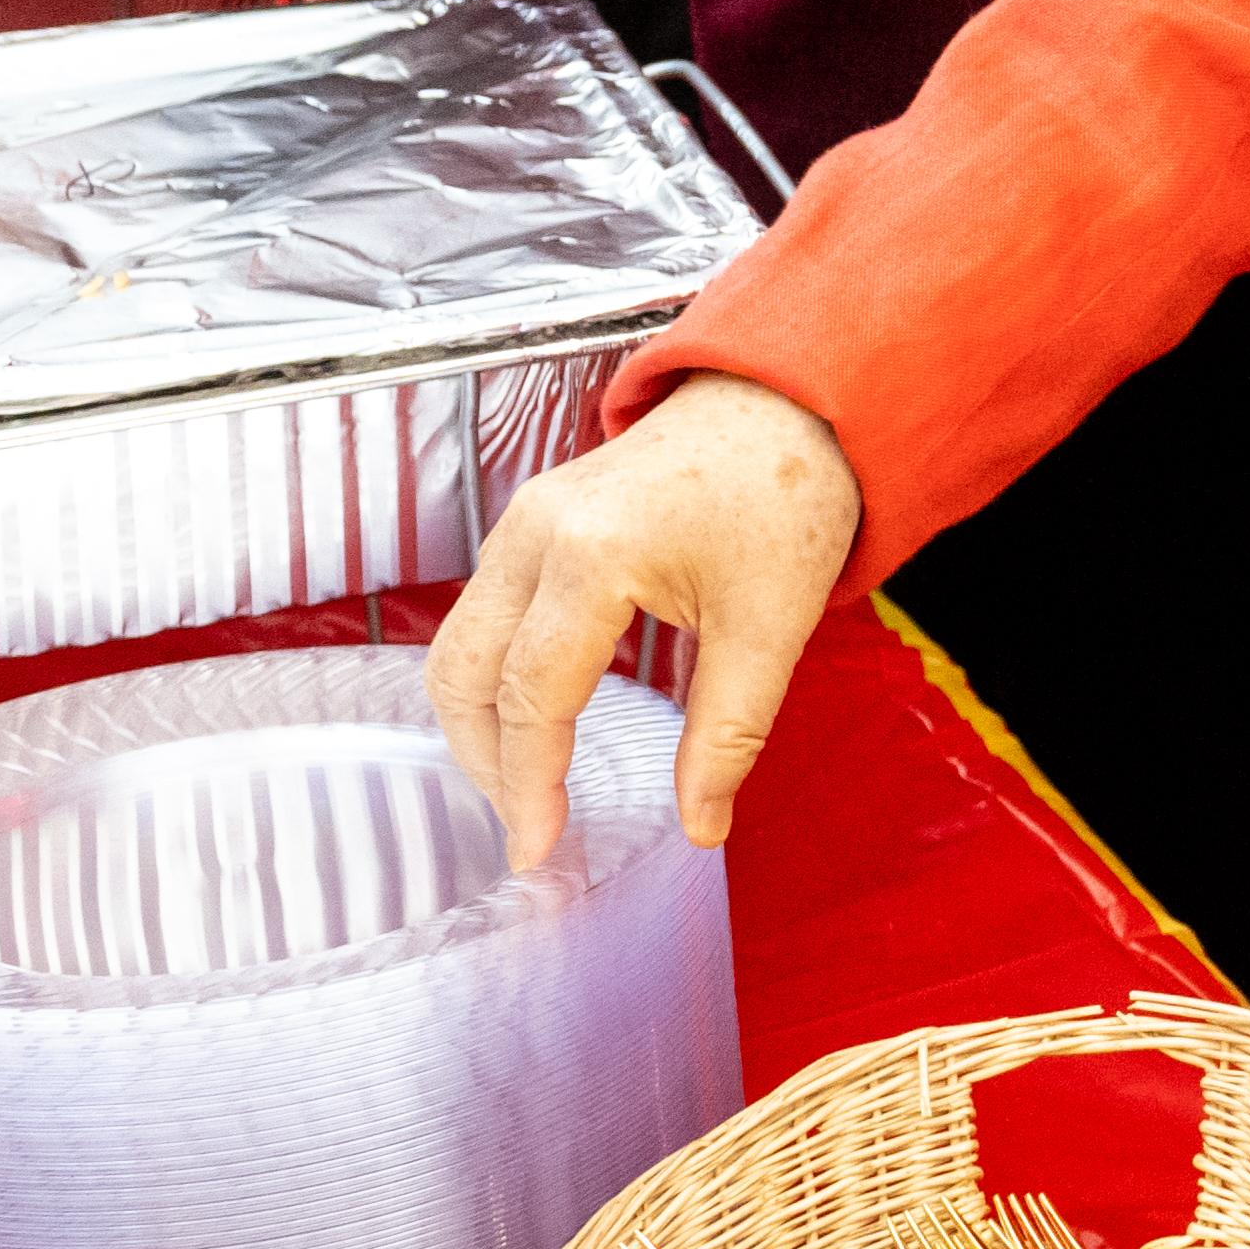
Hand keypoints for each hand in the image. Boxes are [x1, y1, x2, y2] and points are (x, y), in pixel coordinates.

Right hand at [429, 375, 868, 866]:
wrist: (788, 399)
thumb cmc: (785, 493)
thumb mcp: (773, 625)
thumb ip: (730, 734)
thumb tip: (702, 825)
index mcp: (593, 556)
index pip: (532, 697)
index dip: (527, 784)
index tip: (539, 849)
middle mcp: (538, 532)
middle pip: (464, 671)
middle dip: (485, 759)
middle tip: (527, 825)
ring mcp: (528, 517)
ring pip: (461, 641)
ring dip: (480, 718)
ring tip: (526, 784)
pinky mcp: (535, 516)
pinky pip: (484, 608)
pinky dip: (492, 672)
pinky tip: (535, 716)